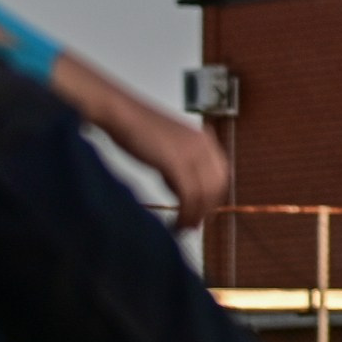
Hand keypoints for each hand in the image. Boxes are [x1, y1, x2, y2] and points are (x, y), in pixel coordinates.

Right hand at [121, 108, 229, 229]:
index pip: (221, 174)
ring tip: (183, 228)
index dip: (214, 196)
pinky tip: (176, 223)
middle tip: (193, 225)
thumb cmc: (137, 129)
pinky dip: (186, 214)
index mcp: (204, 139)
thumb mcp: (169, 147)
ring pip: (205, 194)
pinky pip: (189, 196)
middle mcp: (204, 145)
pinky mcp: (176, 163)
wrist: (120, 113)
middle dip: (207, 209)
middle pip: (217, 186)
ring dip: (195, 216)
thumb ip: (181, 167)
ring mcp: (192, 153)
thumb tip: (186, 196)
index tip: (204, 211)